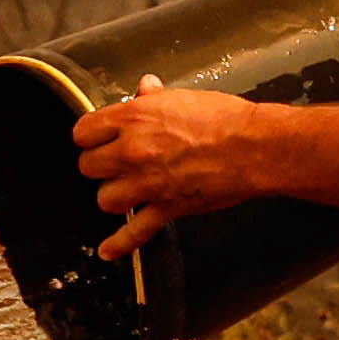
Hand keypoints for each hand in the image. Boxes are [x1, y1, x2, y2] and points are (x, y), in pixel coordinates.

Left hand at [72, 77, 265, 260]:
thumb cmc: (225, 119)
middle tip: (114, 165)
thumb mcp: (183, 98)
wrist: (255, 146)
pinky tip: (107, 251)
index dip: (90, 138)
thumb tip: (145, 88)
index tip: (98, 140)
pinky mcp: (167, 208)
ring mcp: (148, 183)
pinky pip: (134, 232)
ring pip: (105, 200)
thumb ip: (155, 97)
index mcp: (133, 118)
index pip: (83, 133)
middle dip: (100, 167)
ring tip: (127, 191)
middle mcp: (133, 151)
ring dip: (114, 197)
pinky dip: (119, 244)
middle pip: (88, 167)